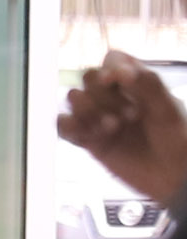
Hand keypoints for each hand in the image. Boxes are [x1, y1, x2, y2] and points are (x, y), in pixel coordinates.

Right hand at [60, 50, 186, 200]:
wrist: (173, 178)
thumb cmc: (178, 141)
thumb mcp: (169, 109)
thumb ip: (148, 84)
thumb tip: (116, 71)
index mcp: (138, 83)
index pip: (113, 60)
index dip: (110, 68)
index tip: (115, 82)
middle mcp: (115, 96)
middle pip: (89, 79)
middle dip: (103, 96)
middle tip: (129, 117)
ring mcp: (99, 117)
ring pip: (73, 99)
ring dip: (89, 112)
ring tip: (113, 129)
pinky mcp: (88, 139)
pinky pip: (63, 126)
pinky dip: (70, 127)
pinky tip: (90, 136)